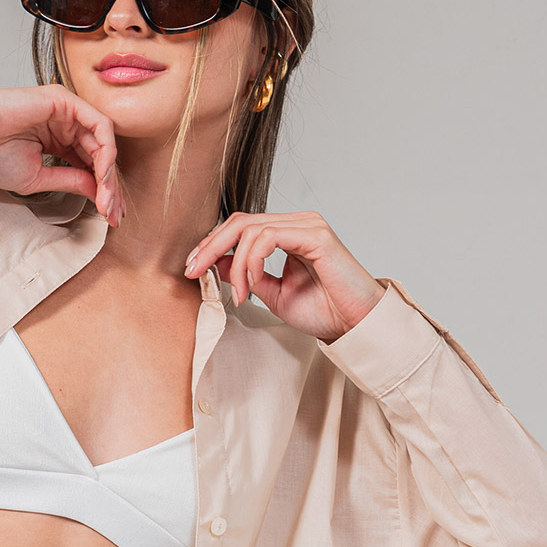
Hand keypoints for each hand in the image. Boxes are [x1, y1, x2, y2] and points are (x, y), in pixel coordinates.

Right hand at [0, 85, 123, 224]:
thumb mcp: (40, 178)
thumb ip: (71, 180)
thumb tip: (98, 192)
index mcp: (58, 139)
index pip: (91, 163)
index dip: (104, 190)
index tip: (110, 215)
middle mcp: (66, 122)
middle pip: (101, 154)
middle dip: (110, 186)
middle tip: (114, 213)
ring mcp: (67, 110)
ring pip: (104, 141)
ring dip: (109, 174)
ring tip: (107, 200)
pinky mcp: (65, 100)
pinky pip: (98, 125)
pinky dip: (105, 151)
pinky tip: (101, 175)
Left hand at [183, 210, 385, 342]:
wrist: (354, 325)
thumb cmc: (322, 311)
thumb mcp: (270, 293)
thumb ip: (245, 275)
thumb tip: (212, 262)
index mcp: (287, 233)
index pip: (240, 227)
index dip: (212, 244)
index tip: (192, 268)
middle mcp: (297, 223)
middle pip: (240, 221)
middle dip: (210, 247)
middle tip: (192, 271)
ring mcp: (307, 225)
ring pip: (251, 229)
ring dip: (235, 265)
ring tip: (238, 295)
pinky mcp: (315, 235)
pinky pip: (268, 236)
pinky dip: (251, 261)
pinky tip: (251, 285)